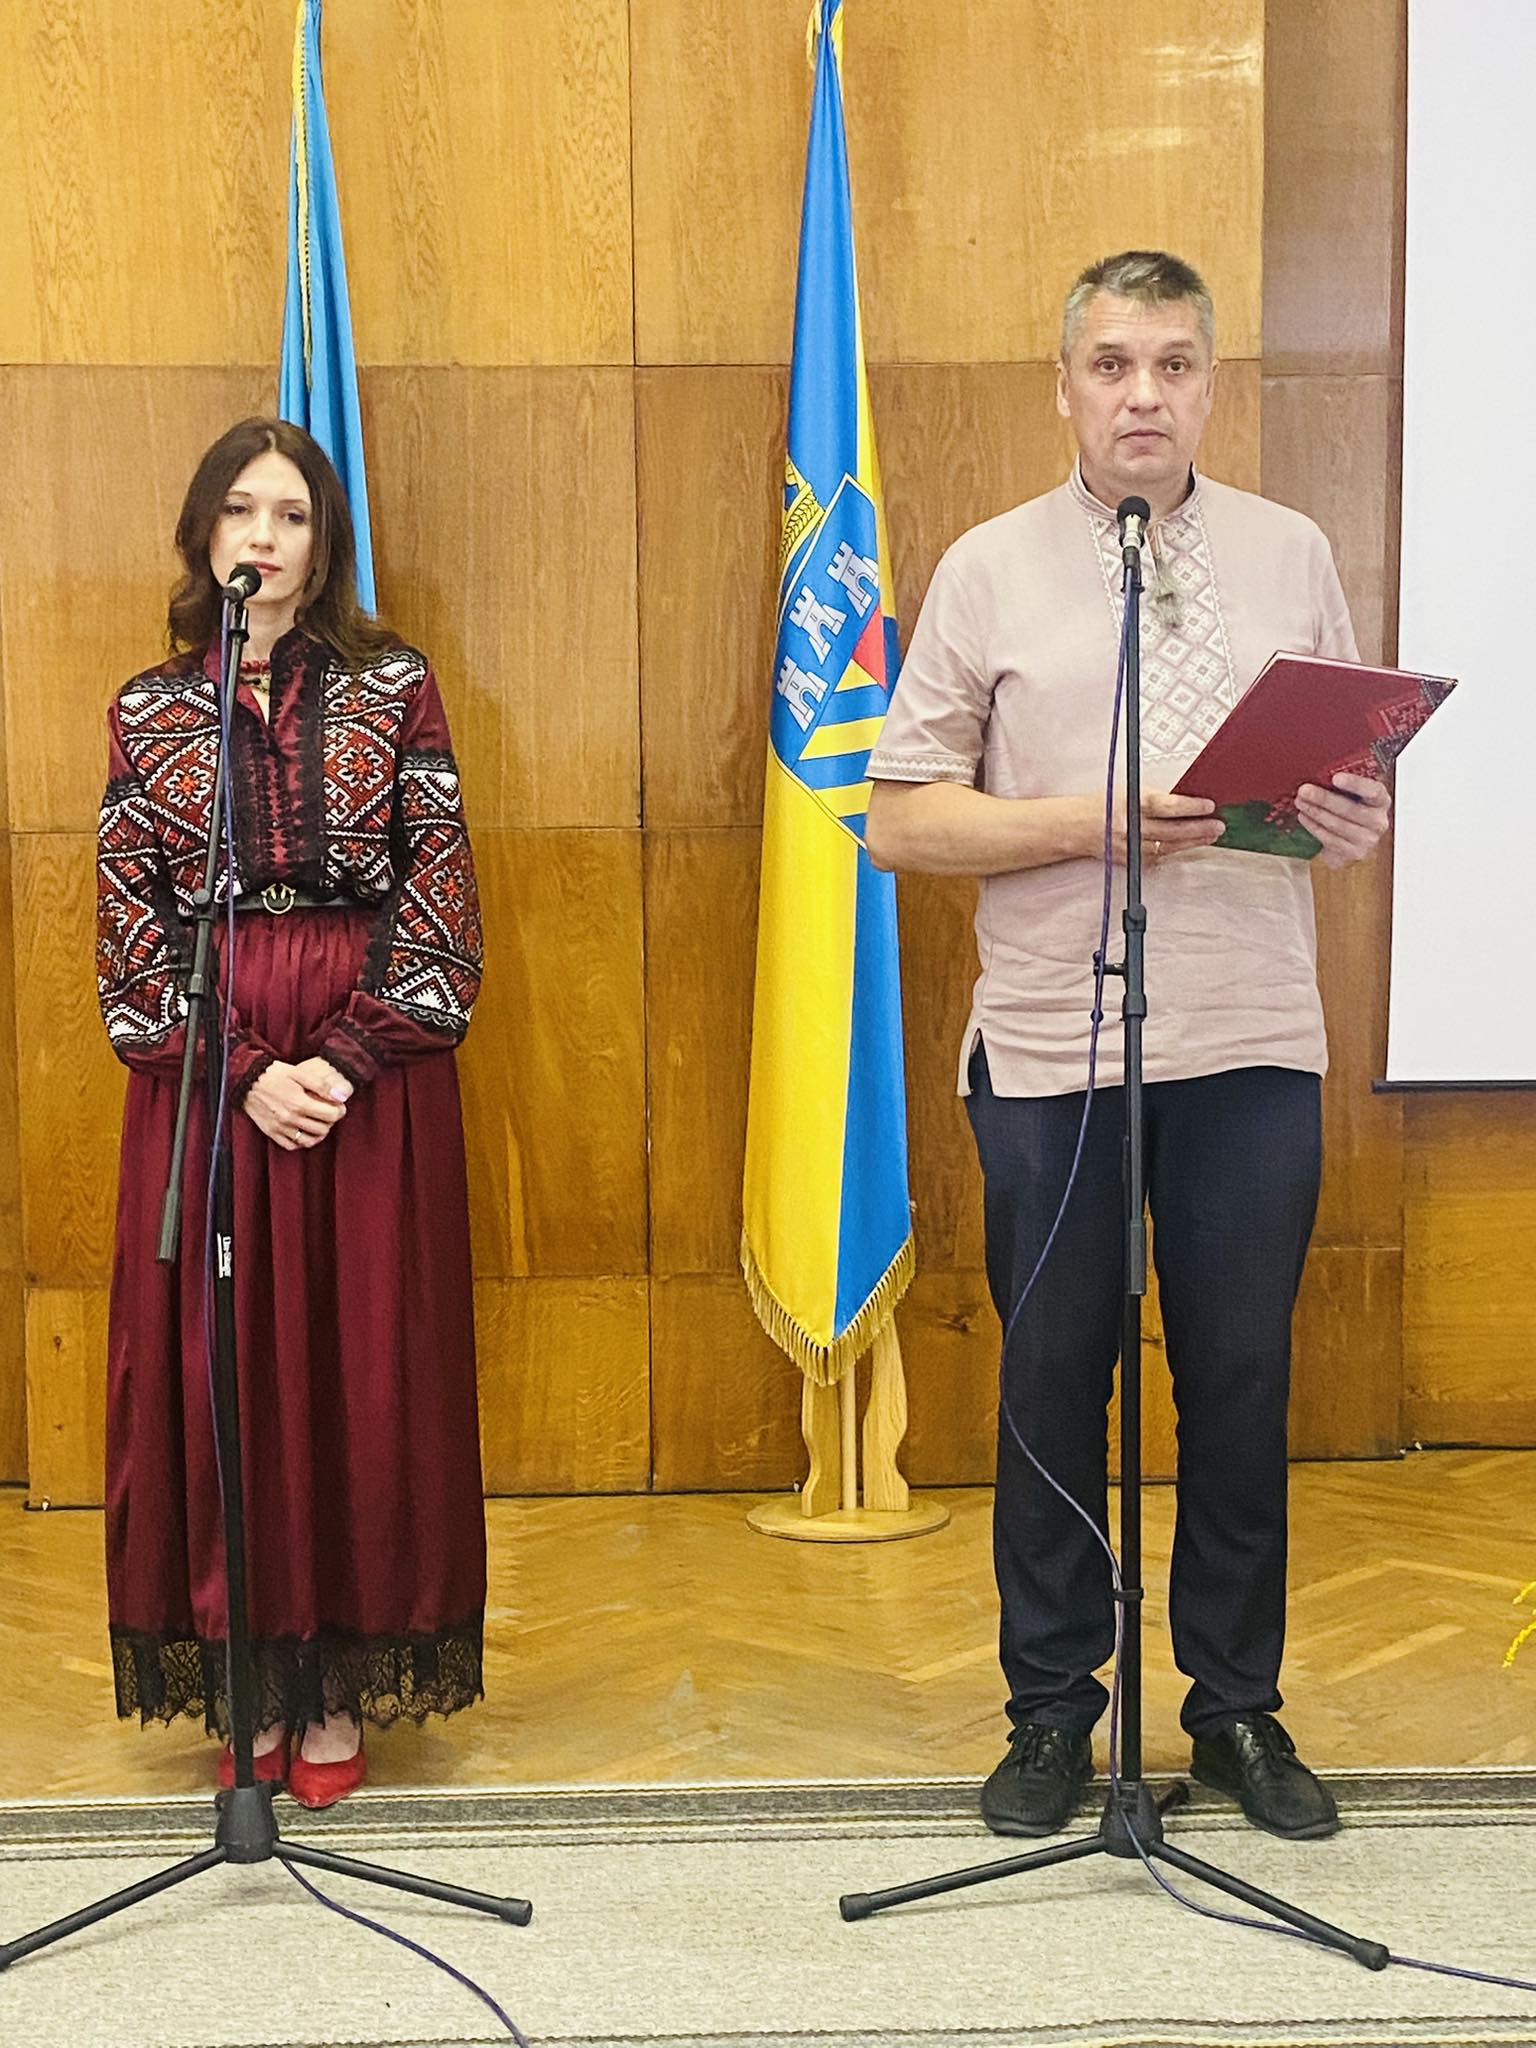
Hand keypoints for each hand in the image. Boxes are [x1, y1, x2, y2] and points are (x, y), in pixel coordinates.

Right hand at [242, 1059, 350, 1151]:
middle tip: (329, 1112)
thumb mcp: (299, 1073)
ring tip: (319, 1123)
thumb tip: (341, 1097)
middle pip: (323, 1129)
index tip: (338, 1106)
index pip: (331, 1116)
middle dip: (330, 1121)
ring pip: (309, 1141)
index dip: (340, 1111)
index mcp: (299, 1103)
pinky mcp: (271, 1132)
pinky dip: (302, 1142)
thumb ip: (321, 1086)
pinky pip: (291, 1145)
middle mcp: (290, 1119)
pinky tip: (304, 1131)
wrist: (247, 1080)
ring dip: (319, 1133)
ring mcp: (280, 1128)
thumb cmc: (274, 1074)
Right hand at [1110, 790, 1225, 866]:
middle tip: (1218, 825)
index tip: (1208, 806)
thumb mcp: (1127, 792)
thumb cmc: (1101, 806)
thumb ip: (1153, 798)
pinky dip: (1173, 851)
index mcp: (1129, 804)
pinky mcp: (1128, 861)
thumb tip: (1184, 801)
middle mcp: (1129, 827)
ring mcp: (1129, 847)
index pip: (1166, 806)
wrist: (1076, 827)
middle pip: (1171, 830)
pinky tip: (1186, 846)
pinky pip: (1156, 857)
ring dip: (1191, 841)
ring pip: (1168, 847)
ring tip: (1210, 836)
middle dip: (1198, 828)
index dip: (1190, 807)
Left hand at [1294, 771, 1390, 869]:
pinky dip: (1314, 827)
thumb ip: (1342, 785)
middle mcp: (1378, 821)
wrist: (1352, 840)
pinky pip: (1330, 839)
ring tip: (1300, 802)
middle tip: (1304, 790)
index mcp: (1381, 801)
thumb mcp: (1352, 794)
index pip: (1373, 791)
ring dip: (1315, 812)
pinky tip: (1304, 817)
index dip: (1355, 784)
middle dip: (1324, 799)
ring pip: (1337, 825)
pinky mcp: (1354, 853)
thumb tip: (1317, 772)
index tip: (1336, 778)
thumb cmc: (1350, 809)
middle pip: (1350, 809)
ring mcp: (1367, 840)